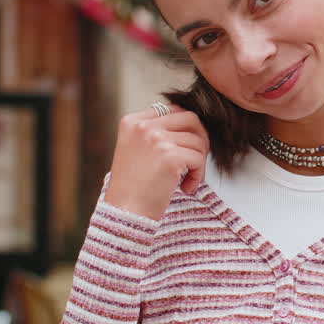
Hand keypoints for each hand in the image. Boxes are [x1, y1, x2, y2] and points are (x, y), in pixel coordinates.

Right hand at [103, 104, 208, 220]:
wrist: (124, 213)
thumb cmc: (132, 188)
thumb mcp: (135, 149)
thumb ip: (155, 133)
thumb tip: (192, 126)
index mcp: (132, 121)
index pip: (172, 110)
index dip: (185, 129)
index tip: (184, 149)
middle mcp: (143, 126)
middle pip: (190, 119)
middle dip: (200, 140)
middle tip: (195, 161)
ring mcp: (156, 139)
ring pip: (198, 141)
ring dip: (198, 162)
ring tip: (186, 180)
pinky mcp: (170, 156)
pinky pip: (198, 159)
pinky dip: (197, 176)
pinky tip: (185, 188)